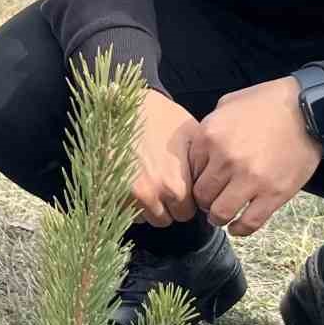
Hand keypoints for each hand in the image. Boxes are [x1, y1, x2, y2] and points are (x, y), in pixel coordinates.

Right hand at [131, 90, 200, 227]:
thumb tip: (212, 187)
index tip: (181, 186)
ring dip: (149, 206)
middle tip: (165, 183)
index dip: (186, 200)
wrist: (124, 105)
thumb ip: (202, 168)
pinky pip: (125, 211)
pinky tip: (134, 179)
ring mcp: (128, 196)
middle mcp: (153, 195)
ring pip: (145, 218)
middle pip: (167, 219)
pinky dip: (130, 202)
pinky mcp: (111, 192)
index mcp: (176, 186)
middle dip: (168, 206)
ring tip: (149, 180)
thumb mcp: (192, 137)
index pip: (187, 213)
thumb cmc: (161, 117)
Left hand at [188, 78, 320, 237]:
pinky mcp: (273, 194)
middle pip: (202, 195)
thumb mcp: (228, 104)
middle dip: (205, 200)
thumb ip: (209, 127)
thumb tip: (199, 152)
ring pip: (220, 213)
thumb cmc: (268, 103)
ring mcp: (250, 179)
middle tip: (213, 199)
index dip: (196, 179)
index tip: (205, 181)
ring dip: (219, 216)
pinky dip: (239, 229)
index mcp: (211, 136)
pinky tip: (236, 227)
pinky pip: (249, 223)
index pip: (190, 171)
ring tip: (223, 214)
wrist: (309, 110)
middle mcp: (226, 160)